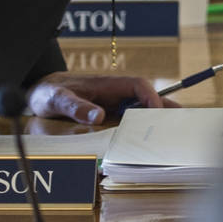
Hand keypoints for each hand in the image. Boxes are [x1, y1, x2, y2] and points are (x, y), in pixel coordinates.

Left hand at [28, 72, 175, 124]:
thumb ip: (76, 107)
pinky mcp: (110, 113)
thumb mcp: (57, 99)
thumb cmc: (48, 92)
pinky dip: (144, 125)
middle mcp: (115, 92)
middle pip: (147, 97)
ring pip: (141, 108)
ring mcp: (113, 102)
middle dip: (165, 107)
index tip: (158, 112)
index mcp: (107, 84)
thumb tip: (98, 116)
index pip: (138, 86)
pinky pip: (131, 118)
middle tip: (183, 121)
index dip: (151, 97)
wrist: (40, 93)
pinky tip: (152, 137)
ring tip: (177, 130)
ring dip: (159, 117)